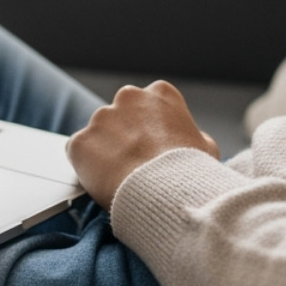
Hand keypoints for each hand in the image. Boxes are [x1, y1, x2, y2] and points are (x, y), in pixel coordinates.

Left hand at [66, 81, 219, 206]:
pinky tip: (105, 182)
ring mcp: (101, 118)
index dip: (151, 129)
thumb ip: (192, 135)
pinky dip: (86, 167)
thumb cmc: (191, 172)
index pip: (149, 106)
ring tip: (122, 178)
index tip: (153, 148)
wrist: (167, 193)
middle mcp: (128, 97)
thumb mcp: (206, 147)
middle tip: (134, 164)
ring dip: (105, 151)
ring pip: (98, 135)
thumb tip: (191, 140)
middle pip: (120, 116)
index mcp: (160, 93)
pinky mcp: (80, 142)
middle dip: (124, 136)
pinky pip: (79, 154)